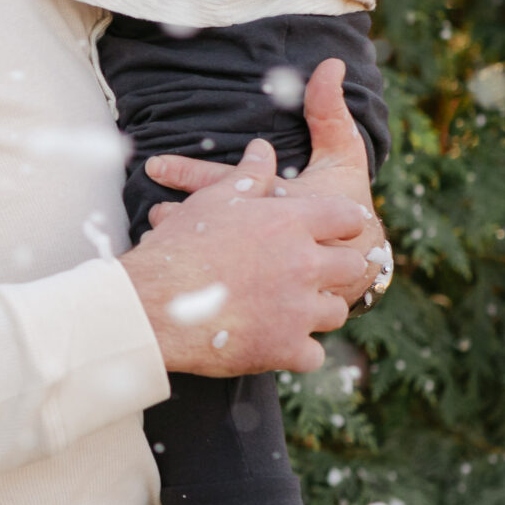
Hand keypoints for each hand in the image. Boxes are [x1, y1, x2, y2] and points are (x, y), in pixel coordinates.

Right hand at [119, 135, 368, 375]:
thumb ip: (249, 176)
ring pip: (337, 311)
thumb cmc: (180, 246)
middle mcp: (304, 264)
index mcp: (291, 222)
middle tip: (311, 273)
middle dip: (335, 268)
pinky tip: (280, 342)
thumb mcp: (214, 201)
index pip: (347, 217)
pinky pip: (314, 354)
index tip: (334, 231)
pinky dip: (298, 350)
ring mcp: (299, 310)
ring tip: (293, 307)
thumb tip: (263, 150)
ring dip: (319, 309)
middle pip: (351, 265)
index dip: (343, 223)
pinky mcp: (286, 349)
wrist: (153, 302)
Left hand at [142, 57, 387, 305]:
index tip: (154, 165)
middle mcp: (268, 233)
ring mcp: (264, 264)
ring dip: (181, 243)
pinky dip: (195, 272)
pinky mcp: (262, 287)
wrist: (361, 260)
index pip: (229, 181)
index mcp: (282, 199)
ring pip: (213, 254)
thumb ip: (329, 112)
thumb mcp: (344, 156)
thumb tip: (330, 64)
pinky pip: (222, 281)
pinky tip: (169, 264)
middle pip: (212, 222)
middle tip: (148, 211)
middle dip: (176, 217)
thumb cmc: (346, 200)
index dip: (190, 172)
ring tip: (153, 233)